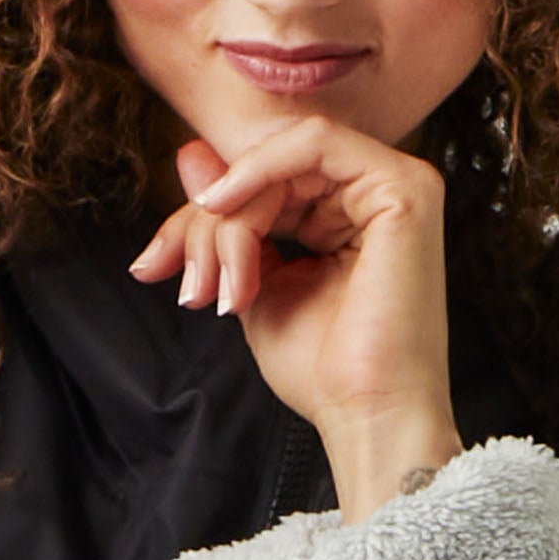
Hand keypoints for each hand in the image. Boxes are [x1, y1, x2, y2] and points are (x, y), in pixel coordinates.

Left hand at [127, 115, 457, 442]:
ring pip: (281, 160)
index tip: (153, 265)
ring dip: (230, 217)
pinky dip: (258, 172)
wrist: (365, 414)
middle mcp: (373, 195)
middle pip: (265, 171)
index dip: (197, 218)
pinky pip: (314, 145)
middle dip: (206, 223)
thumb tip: (190, 156)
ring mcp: (396, 185)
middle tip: (191, 283)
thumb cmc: (321, 368)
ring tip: (217, 282)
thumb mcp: (250, 282)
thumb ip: (226, 222)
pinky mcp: (405, 189)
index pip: (259, 186)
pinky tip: (226, 210)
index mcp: (345, 216)